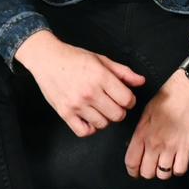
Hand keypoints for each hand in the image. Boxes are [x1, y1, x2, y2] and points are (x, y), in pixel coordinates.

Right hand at [16, 30, 143, 136]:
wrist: (47, 59)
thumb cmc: (74, 57)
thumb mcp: (101, 59)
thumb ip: (123, 72)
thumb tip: (141, 81)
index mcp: (100, 77)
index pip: (127, 100)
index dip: (130, 100)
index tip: (124, 97)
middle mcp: (89, 92)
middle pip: (117, 115)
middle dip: (119, 110)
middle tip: (113, 103)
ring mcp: (76, 104)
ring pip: (103, 125)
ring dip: (105, 119)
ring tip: (100, 108)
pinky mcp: (64, 113)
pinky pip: (84, 131)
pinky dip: (90, 128)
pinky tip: (89, 117)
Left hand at [125, 71, 188, 178]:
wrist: (187, 90)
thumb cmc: (166, 98)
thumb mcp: (146, 113)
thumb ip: (140, 132)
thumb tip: (136, 146)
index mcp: (141, 133)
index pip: (131, 162)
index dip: (132, 171)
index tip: (135, 172)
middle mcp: (154, 143)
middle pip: (146, 172)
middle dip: (148, 172)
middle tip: (152, 167)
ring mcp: (171, 146)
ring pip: (163, 174)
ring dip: (163, 172)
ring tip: (165, 164)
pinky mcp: (187, 147)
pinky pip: (180, 170)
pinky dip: (178, 170)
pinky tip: (177, 162)